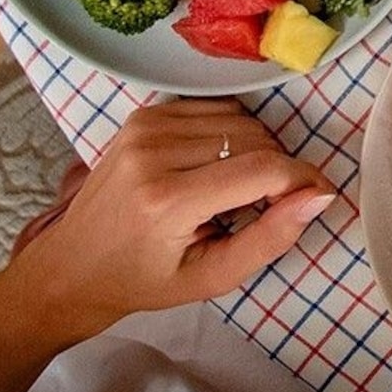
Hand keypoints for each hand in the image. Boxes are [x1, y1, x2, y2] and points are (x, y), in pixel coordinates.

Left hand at [0, 99, 335, 333]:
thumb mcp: (211, 277)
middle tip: (267, 205)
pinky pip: (215, 110)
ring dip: (256, 150)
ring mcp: (146, 126)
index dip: (301, 179)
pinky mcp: (144, 114)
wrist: (72, 266)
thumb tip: (319, 196)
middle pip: (254, 139)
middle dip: (277, 169)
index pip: (261, 169)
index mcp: (167, 200)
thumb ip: (269, 238)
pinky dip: (232, 134)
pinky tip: (217, 166)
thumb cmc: (143, 281)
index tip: (317, 195)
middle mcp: (154, 152)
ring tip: (238, 189)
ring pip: (239, 119)